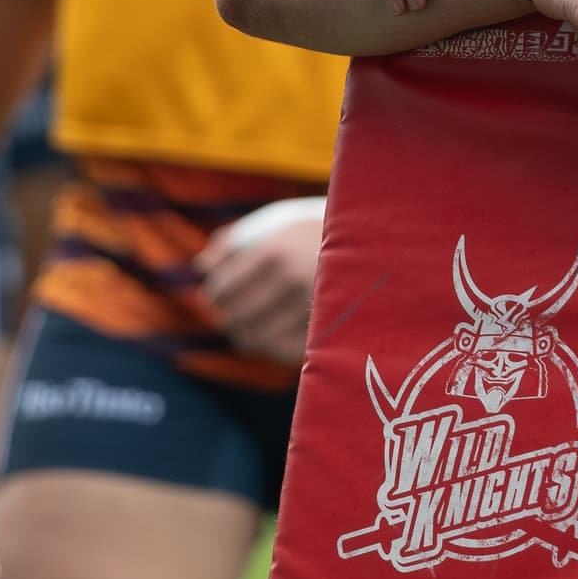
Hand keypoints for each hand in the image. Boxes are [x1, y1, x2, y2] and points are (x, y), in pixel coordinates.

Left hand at [198, 202, 325, 369]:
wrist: (376, 249)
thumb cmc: (316, 236)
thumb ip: (235, 241)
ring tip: (250, 327)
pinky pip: (280, 353)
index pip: (220, 289)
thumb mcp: (278, 225)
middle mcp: (291, 282)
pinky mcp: (325, 333)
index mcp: (274, 253)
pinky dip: (269, 348)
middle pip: (234, 316)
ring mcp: (309, 310)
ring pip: (254, 339)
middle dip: (230, 315)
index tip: (220, 294)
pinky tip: (272, 337)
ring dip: (247, 335)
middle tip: (236, 312)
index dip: (215, 295)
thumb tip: (201, 266)